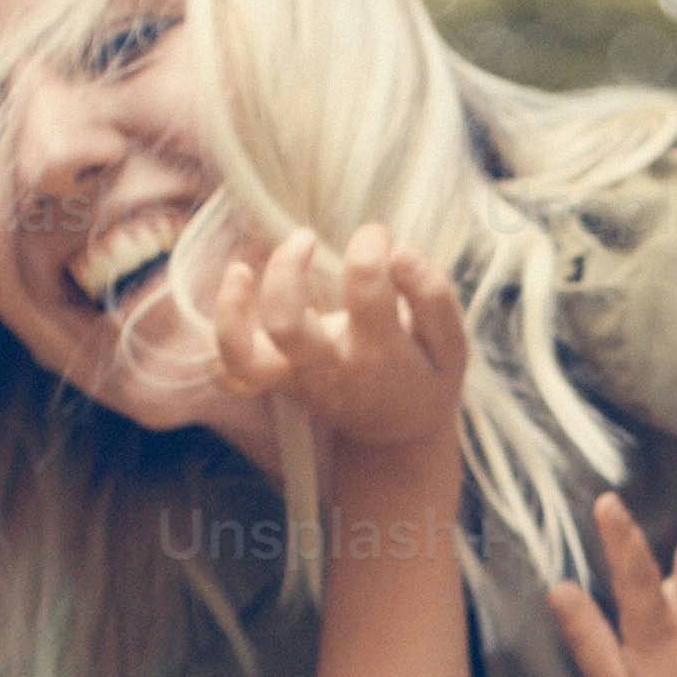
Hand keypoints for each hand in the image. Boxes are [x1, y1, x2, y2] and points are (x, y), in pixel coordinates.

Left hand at [213, 219, 467, 448]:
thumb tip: (399, 250)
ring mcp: (295, 378)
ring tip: (242, 269)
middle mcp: (328, 370)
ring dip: (232, 308)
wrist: (397, 438)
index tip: (381, 240)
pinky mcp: (275, 380)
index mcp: (378, 355)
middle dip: (288, 268)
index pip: (366, 286)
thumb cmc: (424, 378)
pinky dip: (224, 332)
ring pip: (243, 356)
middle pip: (286, 323)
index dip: (371, 244)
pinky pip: (233, 368)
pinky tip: (239, 282)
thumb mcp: (451, 347)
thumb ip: (432, 297)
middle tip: (307, 237)